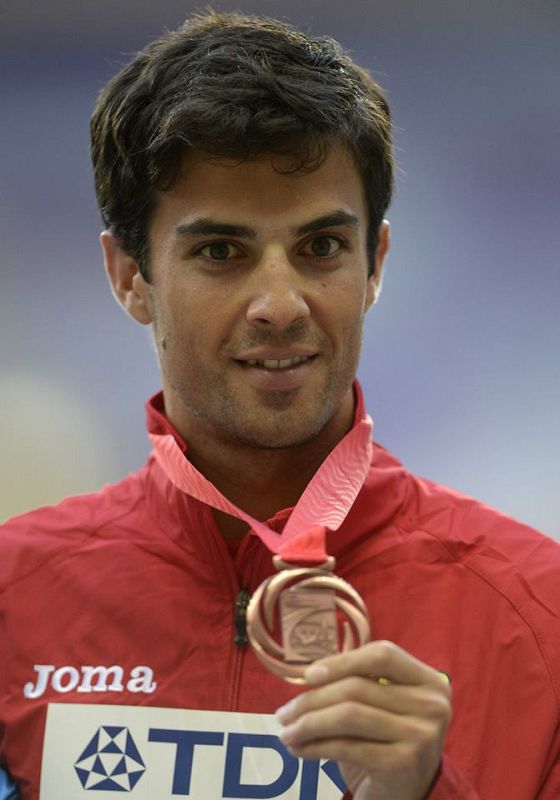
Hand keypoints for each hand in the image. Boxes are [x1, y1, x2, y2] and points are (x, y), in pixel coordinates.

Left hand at [276, 641, 451, 799]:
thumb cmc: (388, 743)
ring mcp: (420, 735)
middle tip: (284, 712)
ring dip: (308, 723)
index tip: (309, 675)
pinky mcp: (402, 763)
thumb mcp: (383, 707)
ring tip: (286, 731)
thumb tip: (309, 674)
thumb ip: (359, 683)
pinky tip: (299, 749)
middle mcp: (431, 705)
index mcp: (429, 681)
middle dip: (312, 699)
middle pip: (358, 687)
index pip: (383, 655)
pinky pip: (347, 746)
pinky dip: (315, 746)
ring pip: (348, 715)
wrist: (410, 796)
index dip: (343, 661)